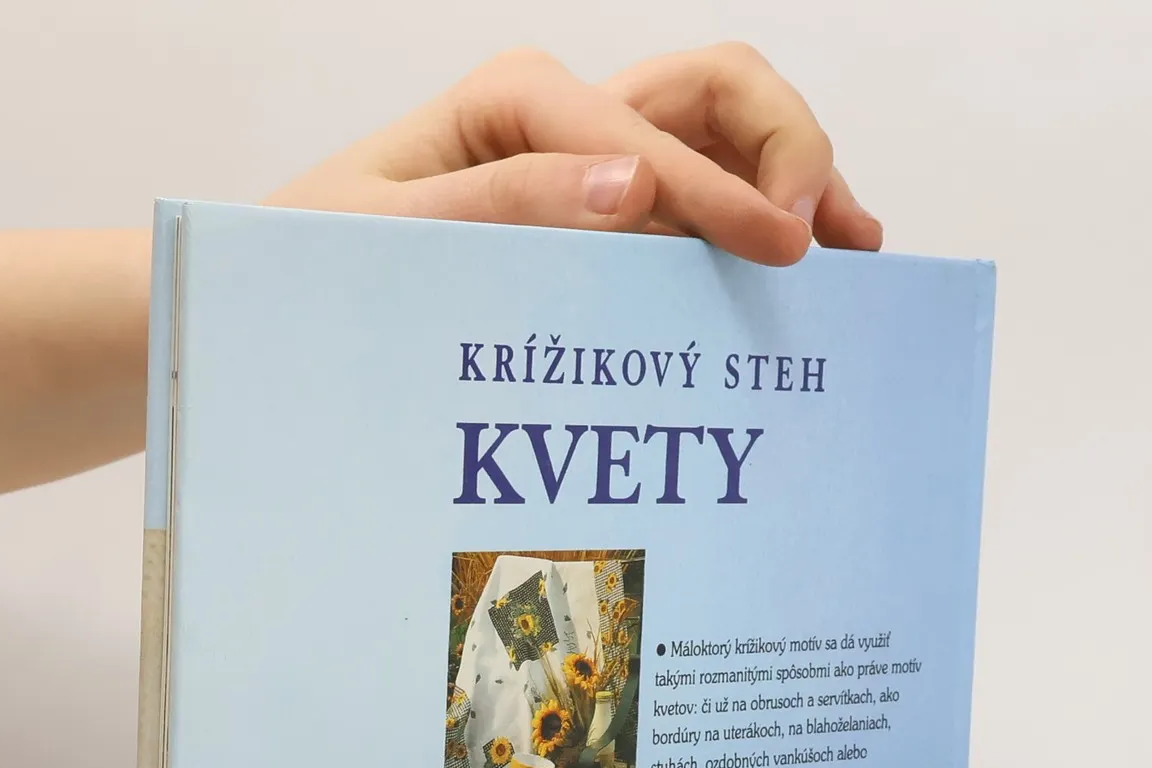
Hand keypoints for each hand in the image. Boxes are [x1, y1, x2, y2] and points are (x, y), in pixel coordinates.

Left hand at [265, 45, 882, 265]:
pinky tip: (809, 262)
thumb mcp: (391, 234)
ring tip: (854, 248)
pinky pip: (707, 192)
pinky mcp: (608, 208)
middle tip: (825, 232)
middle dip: (789, 145)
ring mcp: (599, 157)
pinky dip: (765, 215)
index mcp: (522, 101)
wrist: (297, 292)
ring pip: (730, 132)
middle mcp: (573, 115)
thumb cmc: (328, 260)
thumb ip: (506, 206)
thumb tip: (630, 188)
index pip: (654, 140)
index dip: (727, 194)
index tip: (788, 250)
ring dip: (799, 174)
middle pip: (719, 91)